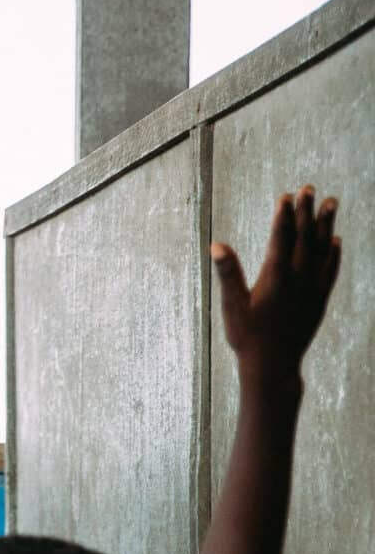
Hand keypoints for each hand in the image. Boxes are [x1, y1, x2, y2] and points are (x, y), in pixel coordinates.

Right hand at [214, 187, 341, 381]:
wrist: (274, 366)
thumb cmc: (247, 337)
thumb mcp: (231, 306)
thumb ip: (228, 274)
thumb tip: (217, 246)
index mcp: (276, 279)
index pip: (281, 239)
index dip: (284, 216)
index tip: (287, 195)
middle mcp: (299, 280)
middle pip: (305, 238)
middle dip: (306, 212)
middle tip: (309, 188)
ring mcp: (312, 289)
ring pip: (322, 250)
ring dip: (325, 225)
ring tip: (331, 203)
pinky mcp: (319, 300)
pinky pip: (330, 270)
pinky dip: (333, 253)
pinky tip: (335, 240)